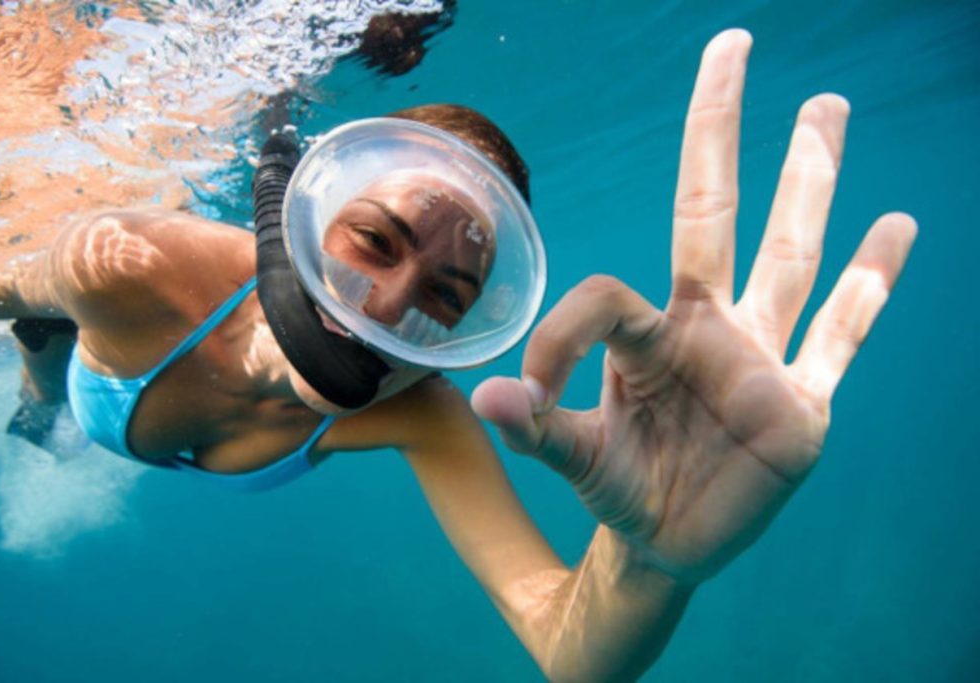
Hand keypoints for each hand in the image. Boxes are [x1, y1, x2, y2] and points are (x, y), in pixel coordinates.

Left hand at [472, 29, 915, 583]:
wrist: (667, 541)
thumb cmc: (620, 488)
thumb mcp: (577, 462)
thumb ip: (540, 431)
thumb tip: (489, 397)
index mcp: (646, 337)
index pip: (609, 295)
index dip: (563, 334)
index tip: (531, 391)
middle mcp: (706, 328)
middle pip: (714, 211)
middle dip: (720, 131)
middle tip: (733, 45)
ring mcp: (760, 359)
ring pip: (790, 256)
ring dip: (810, 182)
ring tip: (824, 106)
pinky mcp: (803, 403)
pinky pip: (843, 335)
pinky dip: (872, 287)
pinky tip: (895, 227)